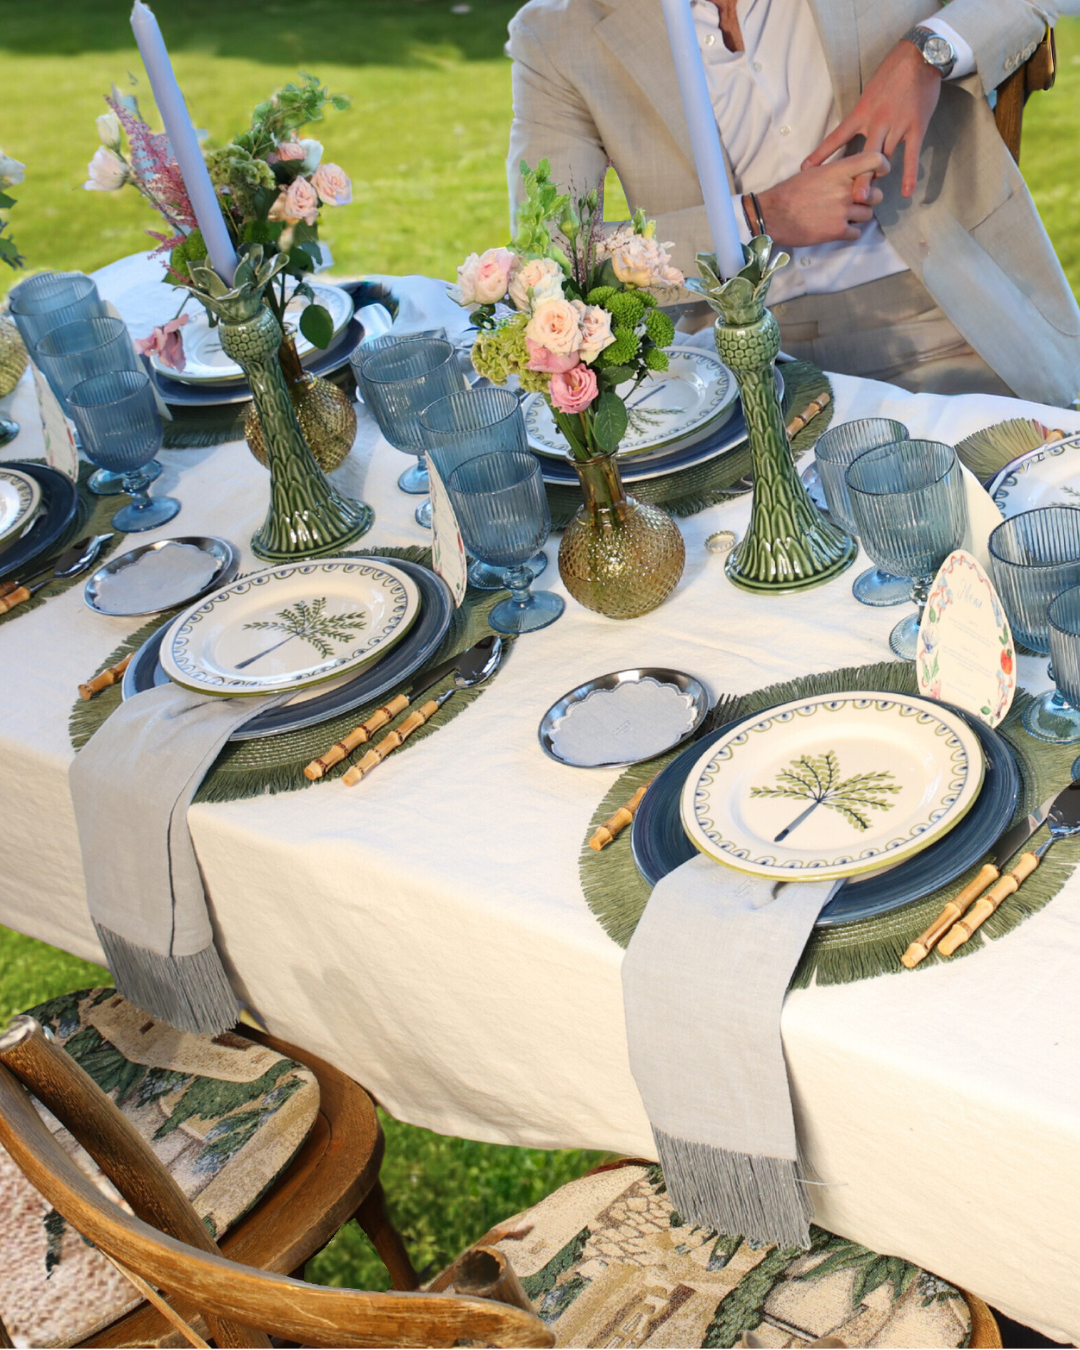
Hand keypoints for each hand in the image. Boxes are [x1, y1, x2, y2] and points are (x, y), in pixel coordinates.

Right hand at [754, 150, 888, 247]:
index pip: (875, 161)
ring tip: (843, 216)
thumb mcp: (814, 172)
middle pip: (876, 194)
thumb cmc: (789, 192)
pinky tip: (837, 229)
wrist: (773, 215)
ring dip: (858, 217)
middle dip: (869, 199)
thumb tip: (850, 175)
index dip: (882, 166)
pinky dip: (850, 232)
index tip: (879, 173)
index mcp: (839, 171)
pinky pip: (857, 233)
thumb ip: (836, 173)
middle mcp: (845, 190)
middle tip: (856, 202)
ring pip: (868, 215)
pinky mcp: (837, 231)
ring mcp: (843, 212)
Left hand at [802, 38, 943, 198]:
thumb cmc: (891, 73)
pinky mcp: (915, 127)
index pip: (837, 137)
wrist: (919, 56)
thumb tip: (852, 135)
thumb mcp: (868, 93)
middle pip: (862, 157)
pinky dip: (909, 174)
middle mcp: (876, 122)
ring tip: (868, 198)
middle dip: (856, 178)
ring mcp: (897, 126)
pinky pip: (912, 155)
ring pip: (884, 159)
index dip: (821, 154)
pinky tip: (906, 193)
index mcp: (861, 113)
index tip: (806, 169)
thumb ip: (861, 116)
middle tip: (850, 199)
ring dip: (878, 176)